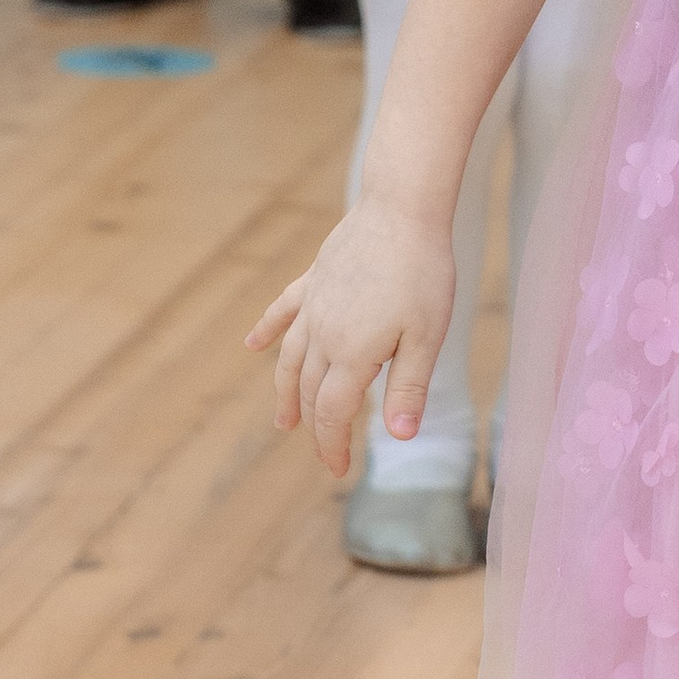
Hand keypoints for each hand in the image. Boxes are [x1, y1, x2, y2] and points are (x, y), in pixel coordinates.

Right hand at [247, 194, 456, 479]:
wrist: (401, 209)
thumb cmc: (422, 273)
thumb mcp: (427, 337)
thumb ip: (409, 387)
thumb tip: (400, 438)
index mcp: (352, 354)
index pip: (332, 412)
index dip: (331, 444)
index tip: (338, 470)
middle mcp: (323, 334)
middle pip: (307, 390)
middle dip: (312, 425)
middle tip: (320, 451)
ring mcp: (315, 305)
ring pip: (290, 357)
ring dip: (283, 391)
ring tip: (282, 420)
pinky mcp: (315, 278)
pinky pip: (284, 310)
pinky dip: (267, 329)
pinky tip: (252, 345)